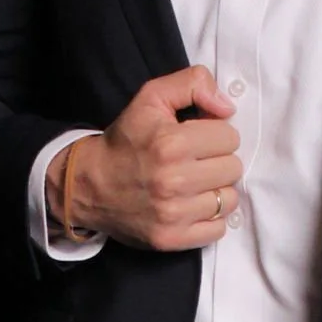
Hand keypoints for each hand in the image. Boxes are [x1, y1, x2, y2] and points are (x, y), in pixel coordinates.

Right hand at [49, 64, 240, 249]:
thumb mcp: (151, 97)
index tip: (195, 140)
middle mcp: (174, 180)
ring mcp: (173, 213)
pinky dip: (209, 219)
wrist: (87, 185)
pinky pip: (217, 229)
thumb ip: (193, 83)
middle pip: (233, 168)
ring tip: (193, 185)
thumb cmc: (124, 141)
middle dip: (217, 161)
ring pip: (229, 199)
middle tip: (194, 162)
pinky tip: (191, 207)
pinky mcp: (171, 238)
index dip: (214, 135)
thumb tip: (227, 108)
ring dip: (216, 191)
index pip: (230, 137)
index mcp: (171, 143)